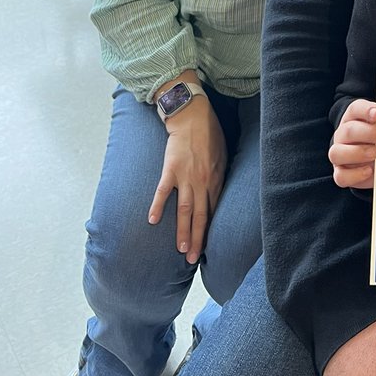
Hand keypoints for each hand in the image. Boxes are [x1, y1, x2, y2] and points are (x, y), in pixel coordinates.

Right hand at [148, 95, 226, 263]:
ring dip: (182, 230)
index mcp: (216, 179)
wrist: (192, 116)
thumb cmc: (209, 134)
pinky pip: (163, 191)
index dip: (210, 230)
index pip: (214, 211)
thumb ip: (219, 175)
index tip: (207, 247)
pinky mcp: (171, 169)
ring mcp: (186, 177)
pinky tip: (152, 221)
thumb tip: (218, 191)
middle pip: (201, 215)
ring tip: (180, 249)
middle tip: (194, 258)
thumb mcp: (222, 155)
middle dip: (197, 238)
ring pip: (185, 209)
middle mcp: (203, 182)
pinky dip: (158, 205)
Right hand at [328, 99, 375, 189]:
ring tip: (375, 154)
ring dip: (358, 153)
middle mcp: (343, 135)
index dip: (366, 110)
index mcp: (353, 118)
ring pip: (337, 153)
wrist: (371, 162)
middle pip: (348, 130)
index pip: (355, 109)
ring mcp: (339, 154)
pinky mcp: (340, 173)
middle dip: (369, 133)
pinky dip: (355, 175)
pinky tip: (369, 171)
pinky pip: (341, 176)